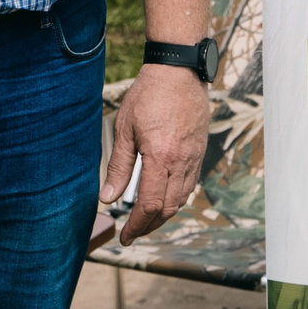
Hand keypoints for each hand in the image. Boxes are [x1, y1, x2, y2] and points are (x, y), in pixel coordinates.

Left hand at [102, 64, 208, 241]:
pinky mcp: (200, 151)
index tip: (124, 237)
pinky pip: (190, 185)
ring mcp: (194, 157)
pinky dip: (176, 199)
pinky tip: (163, 197)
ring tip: (145, 219)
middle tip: (132, 232)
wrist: (179, 71)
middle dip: (149, 226)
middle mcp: (181, 162)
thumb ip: (118, 166)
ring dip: (163, 215)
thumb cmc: (148, 95)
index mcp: (160, 158)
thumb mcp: (125, 128)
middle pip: (167, 209)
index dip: (136, 227)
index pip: (149, 206)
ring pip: (181, 200)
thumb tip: (108, 199)